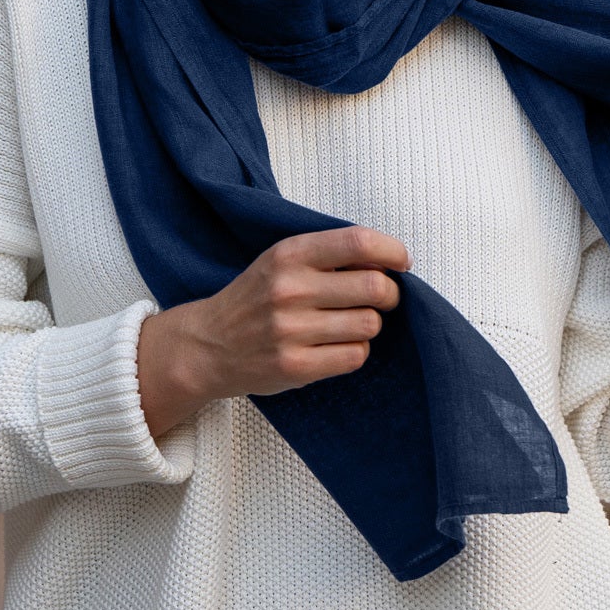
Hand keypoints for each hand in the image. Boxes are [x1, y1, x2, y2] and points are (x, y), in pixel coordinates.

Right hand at [135, 226, 410, 437]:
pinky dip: (356, 350)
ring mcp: (291, 331)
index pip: (359, 243)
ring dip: (370, 324)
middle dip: (389, 293)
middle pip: (375, 287)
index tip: (401, 262)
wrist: (208, 345)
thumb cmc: (257, 297)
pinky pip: (355, 356)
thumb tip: (390, 258)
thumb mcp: (282, 260)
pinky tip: (337, 345)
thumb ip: (329, 253)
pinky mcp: (295, 367)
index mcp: (289, 254)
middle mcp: (290, 290)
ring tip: (350, 323)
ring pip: (370, 324)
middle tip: (381, 298)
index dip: (392, 251)